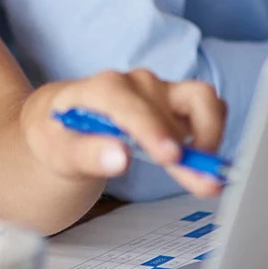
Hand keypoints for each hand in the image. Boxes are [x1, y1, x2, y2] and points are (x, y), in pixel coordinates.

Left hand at [23, 70, 226, 198]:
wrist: (57, 125)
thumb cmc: (55, 135)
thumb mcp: (56, 152)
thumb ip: (85, 154)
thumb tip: (120, 158)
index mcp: (100, 88)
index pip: (130, 102)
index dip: (153, 128)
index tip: (172, 157)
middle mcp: (135, 83)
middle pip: (174, 104)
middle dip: (193, 146)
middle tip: (204, 185)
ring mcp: (157, 91)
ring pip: (202, 100)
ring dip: (210, 137)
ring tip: (202, 177)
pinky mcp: (173, 103)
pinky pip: (207, 108)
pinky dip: (212, 133)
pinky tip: (199, 162)